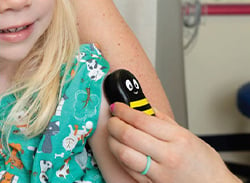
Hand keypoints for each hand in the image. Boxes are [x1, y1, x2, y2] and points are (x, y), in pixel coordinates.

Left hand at [107, 102, 241, 182]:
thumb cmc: (204, 162)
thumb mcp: (187, 134)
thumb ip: (163, 120)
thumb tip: (144, 109)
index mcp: (177, 138)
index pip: (142, 120)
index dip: (124, 111)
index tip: (117, 107)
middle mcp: (167, 155)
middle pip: (129, 136)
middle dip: (114, 124)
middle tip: (112, 119)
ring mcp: (159, 172)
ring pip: (124, 154)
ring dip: (113, 141)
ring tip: (113, 134)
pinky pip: (129, 169)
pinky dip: (120, 156)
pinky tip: (121, 149)